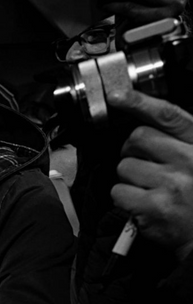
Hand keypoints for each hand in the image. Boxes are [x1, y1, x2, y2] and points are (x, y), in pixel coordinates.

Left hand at [107, 89, 192, 260]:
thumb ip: (177, 142)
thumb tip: (141, 130)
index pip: (168, 116)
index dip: (140, 102)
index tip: (117, 95)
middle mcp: (189, 161)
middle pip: (138, 139)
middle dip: (133, 151)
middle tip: (145, 166)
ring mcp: (172, 184)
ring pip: (124, 167)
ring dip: (129, 178)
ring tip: (150, 190)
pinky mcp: (155, 207)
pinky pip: (119, 192)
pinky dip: (124, 199)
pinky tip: (143, 205)